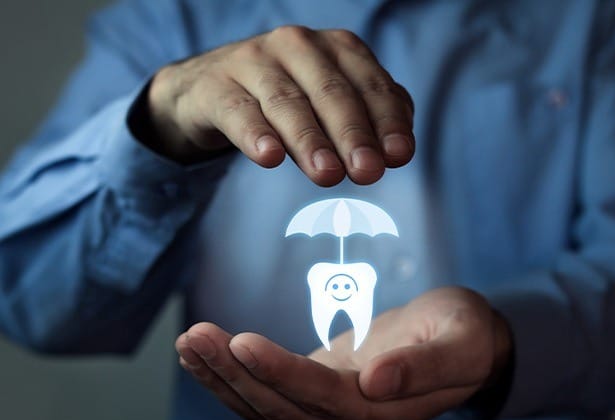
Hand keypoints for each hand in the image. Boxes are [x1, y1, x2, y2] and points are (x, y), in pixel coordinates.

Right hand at [139, 26, 414, 185]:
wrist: (211, 88)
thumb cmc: (287, 98)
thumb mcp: (331, 103)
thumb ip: (369, 119)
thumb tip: (397, 151)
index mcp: (336, 49)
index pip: (371, 86)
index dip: (388, 122)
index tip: (399, 156)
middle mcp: (297, 46)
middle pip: (331, 93)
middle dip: (353, 134)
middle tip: (367, 172)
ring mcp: (253, 62)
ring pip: (287, 102)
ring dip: (310, 140)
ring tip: (327, 173)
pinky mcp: (216, 86)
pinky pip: (238, 110)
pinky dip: (255, 133)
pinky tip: (269, 157)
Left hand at [175, 287, 511, 419]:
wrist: (461, 342)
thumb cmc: (464, 334)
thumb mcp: (460, 341)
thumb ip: (424, 367)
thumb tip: (378, 382)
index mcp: (385, 415)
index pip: (322, 398)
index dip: (280, 374)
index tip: (241, 342)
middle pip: (282, 407)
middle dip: (234, 374)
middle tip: (195, 336)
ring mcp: (332, 413)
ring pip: (266, 407)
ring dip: (223, 378)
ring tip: (188, 343)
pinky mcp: (318, 394)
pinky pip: (269, 394)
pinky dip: (233, 378)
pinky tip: (205, 356)